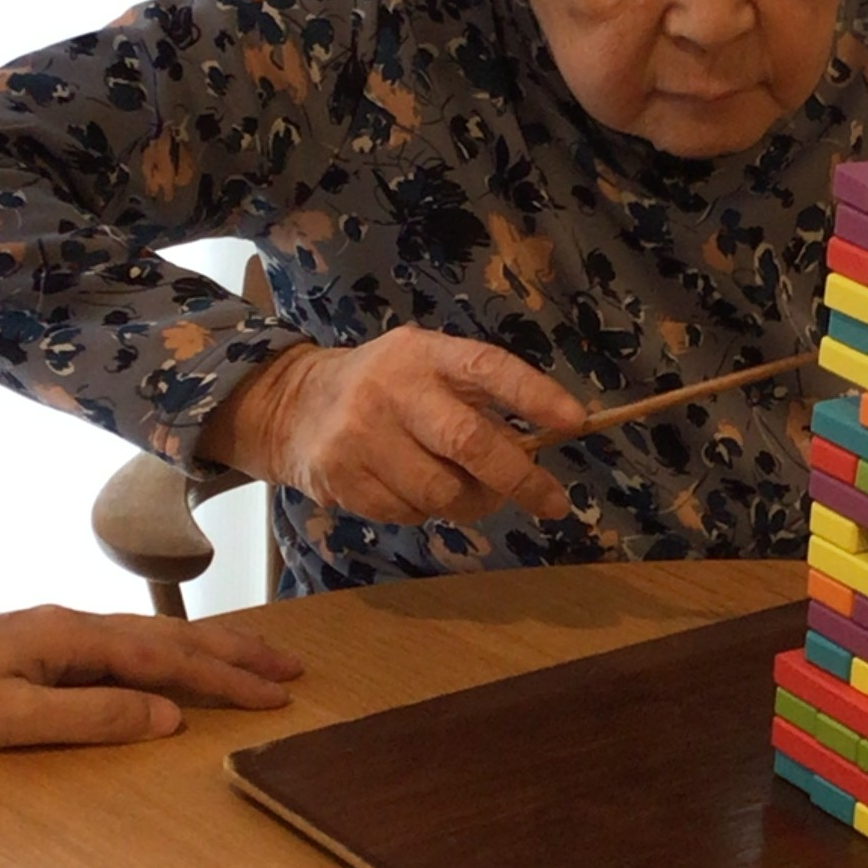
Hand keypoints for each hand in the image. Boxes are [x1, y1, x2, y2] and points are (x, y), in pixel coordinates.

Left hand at [0, 607, 304, 751]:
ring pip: (155, 639)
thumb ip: (92, 715)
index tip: (278, 696)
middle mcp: (74, 627)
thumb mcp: (8, 719)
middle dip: (237, 654)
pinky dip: (172, 654)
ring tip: (255, 662)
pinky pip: (130, 647)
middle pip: (174, 638)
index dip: (228, 679)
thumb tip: (169, 717)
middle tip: (292, 671)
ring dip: (210, 651)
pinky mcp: (44, 649)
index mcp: (73, 640)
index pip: (170, 659)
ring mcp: (59, 635)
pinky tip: (176, 664)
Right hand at [206, 328, 587, 524]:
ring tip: (470, 492)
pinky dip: (425, 513)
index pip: (487, 368)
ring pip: (442, 492)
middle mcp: (392, 388)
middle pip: (469, 442)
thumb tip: (540, 447)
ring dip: (471, 503)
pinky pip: (408, 514)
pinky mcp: (341, 478)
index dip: (534, 395)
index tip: (576, 422)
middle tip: (552, 502)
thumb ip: (476, 398)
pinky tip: (414, 490)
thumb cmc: (385, 388)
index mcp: (423, 353)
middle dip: (519, 479)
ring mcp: (361, 435)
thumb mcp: (427, 369)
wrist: (291, 405)